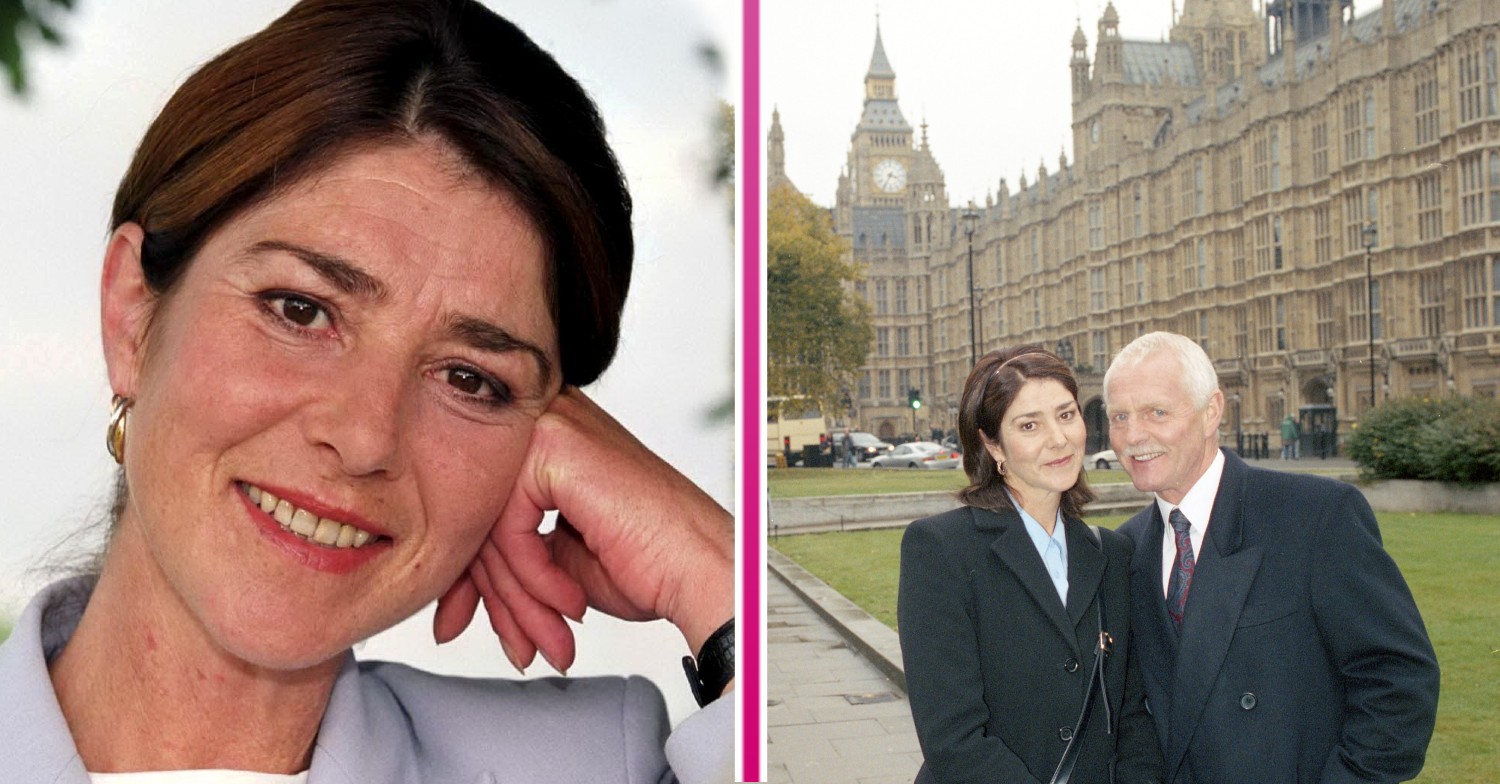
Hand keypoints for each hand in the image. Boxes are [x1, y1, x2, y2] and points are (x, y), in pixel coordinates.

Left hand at [432, 386, 733, 674]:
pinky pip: (509, 527)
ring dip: (518, 600)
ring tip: (545, 637)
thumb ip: (500, 555)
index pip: (474, 504)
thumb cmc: (648, 562)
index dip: (468, 574)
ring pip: (488, 526)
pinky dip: (535, 579)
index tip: (457, 622)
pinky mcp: (555, 445)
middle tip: (515, 645)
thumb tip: (443, 596)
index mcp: (542, 437)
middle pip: (475, 514)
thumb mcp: (552, 560)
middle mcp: (543, 419)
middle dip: (492, 597)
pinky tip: (569, 601)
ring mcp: (550, 424)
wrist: (700, 572)